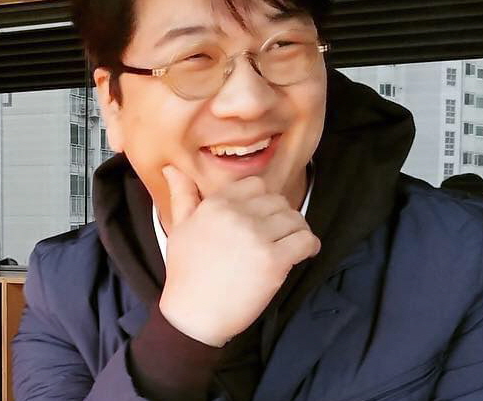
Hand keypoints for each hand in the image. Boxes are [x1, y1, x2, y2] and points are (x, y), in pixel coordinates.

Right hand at [158, 166, 320, 346]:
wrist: (193, 314)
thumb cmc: (186, 272)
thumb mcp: (178, 227)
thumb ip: (182, 194)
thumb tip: (172, 167)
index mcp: (217, 204)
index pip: (256, 184)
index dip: (264, 199)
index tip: (263, 215)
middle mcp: (238, 215)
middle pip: (278, 201)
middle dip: (281, 216)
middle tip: (278, 233)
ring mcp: (257, 237)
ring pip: (295, 218)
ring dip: (297, 230)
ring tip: (292, 242)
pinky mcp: (274, 261)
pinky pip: (305, 241)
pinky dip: (310, 246)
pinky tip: (305, 253)